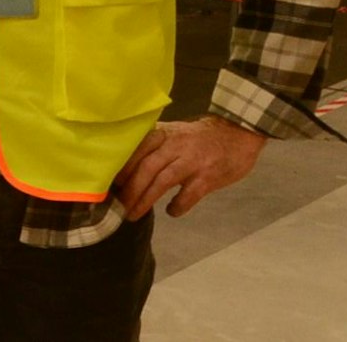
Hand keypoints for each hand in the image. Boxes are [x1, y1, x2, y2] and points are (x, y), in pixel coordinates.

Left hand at [114, 116, 267, 220]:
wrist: (238, 132)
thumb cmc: (200, 137)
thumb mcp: (174, 133)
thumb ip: (153, 146)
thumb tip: (124, 167)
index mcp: (163, 134)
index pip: (135, 151)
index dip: (121, 170)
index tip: (108, 186)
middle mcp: (175, 145)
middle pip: (146, 168)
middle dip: (129, 190)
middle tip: (118, 207)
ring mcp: (192, 161)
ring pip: (162, 181)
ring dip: (145, 200)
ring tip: (134, 214)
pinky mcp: (208, 177)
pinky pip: (189, 195)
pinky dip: (177, 206)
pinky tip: (171, 212)